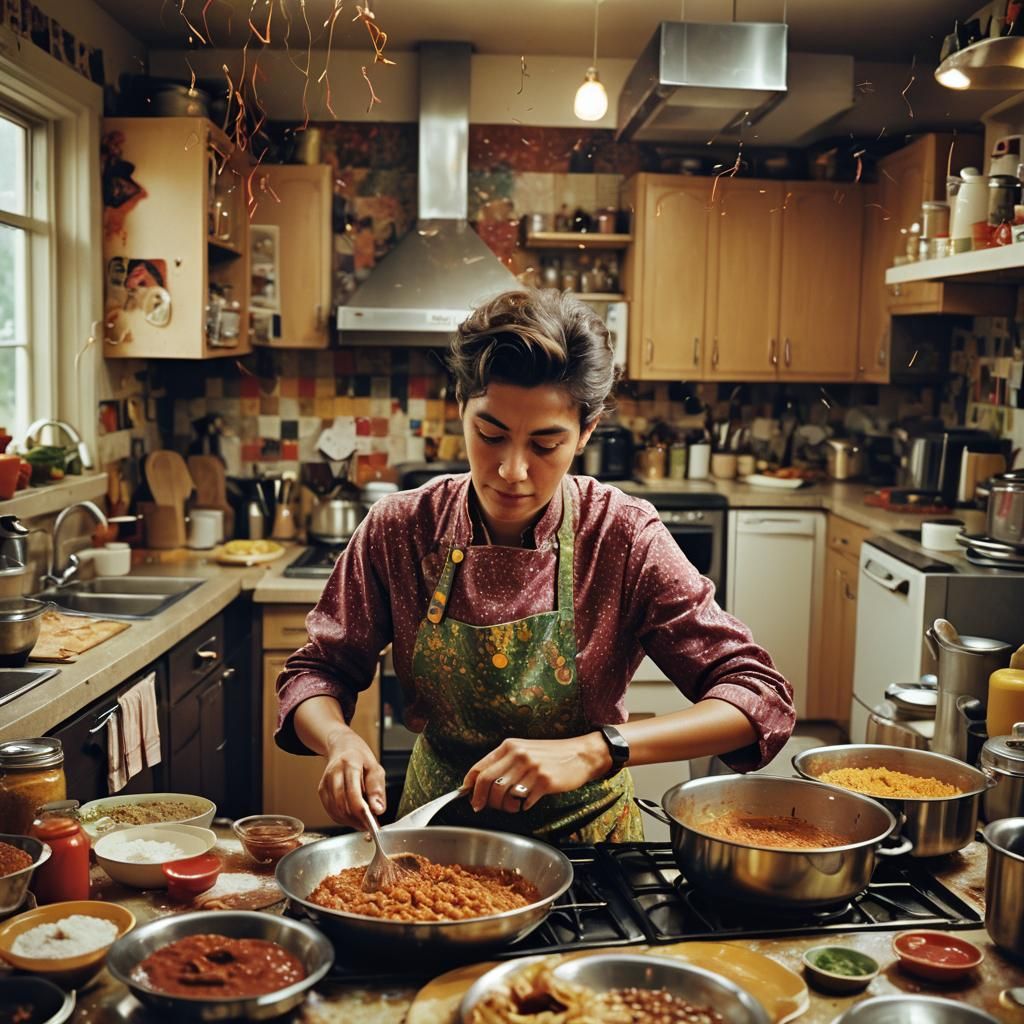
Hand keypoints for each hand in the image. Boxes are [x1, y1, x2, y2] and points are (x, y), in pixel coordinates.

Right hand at [318, 726, 386, 828]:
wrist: (343, 747)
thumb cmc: (361, 758)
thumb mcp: (376, 768)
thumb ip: (377, 789)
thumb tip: (378, 809)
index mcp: (350, 763)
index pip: (353, 793)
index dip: (362, 812)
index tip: (373, 822)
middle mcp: (334, 772)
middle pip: (343, 804)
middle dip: (357, 819)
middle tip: (370, 825)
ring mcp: (325, 781)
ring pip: (335, 810)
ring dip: (350, 821)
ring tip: (363, 823)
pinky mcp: (321, 790)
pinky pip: (330, 810)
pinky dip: (342, 818)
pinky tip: (352, 818)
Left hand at [463, 734, 610, 813]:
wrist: (581, 754)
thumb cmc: (551, 755)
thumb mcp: (524, 750)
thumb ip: (504, 763)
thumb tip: (480, 783)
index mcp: (510, 746)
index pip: (480, 767)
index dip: (470, 785)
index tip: (468, 796)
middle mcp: (518, 755)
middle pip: (487, 782)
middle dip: (481, 800)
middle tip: (482, 808)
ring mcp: (531, 768)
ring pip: (503, 794)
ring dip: (504, 806)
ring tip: (512, 806)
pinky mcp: (544, 782)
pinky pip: (524, 802)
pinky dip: (523, 806)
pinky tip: (529, 802)